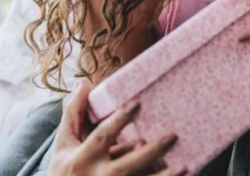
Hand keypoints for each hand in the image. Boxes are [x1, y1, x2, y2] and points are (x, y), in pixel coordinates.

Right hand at [50, 79, 185, 175]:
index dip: (119, 120)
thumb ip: (74, 113)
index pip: (103, 136)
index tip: (137, 103)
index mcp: (83, 158)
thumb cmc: (65, 169)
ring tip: (185, 166)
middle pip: (127, 164)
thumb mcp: (64, 142)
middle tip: (173, 136)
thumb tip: (82, 82)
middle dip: (151, 152)